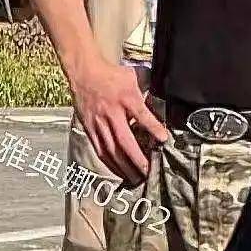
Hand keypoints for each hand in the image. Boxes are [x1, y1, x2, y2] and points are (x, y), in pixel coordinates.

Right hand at [70, 56, 170, 184]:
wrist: (84, 72)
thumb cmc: (111, 75)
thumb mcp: (132, 75)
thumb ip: (148, 85)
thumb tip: (166, 90)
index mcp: (125, 97)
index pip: (141, 114)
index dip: (153, 127)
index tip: (164, 139)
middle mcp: (111, 112)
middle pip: (125, 140)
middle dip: (137, 158)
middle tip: (148, 171)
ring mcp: (99, 122)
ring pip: (111, 149)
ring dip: (124, 166)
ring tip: (136, 178)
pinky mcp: (89, 128)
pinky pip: (99, 149)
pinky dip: (110, 163)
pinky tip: (118, 171)